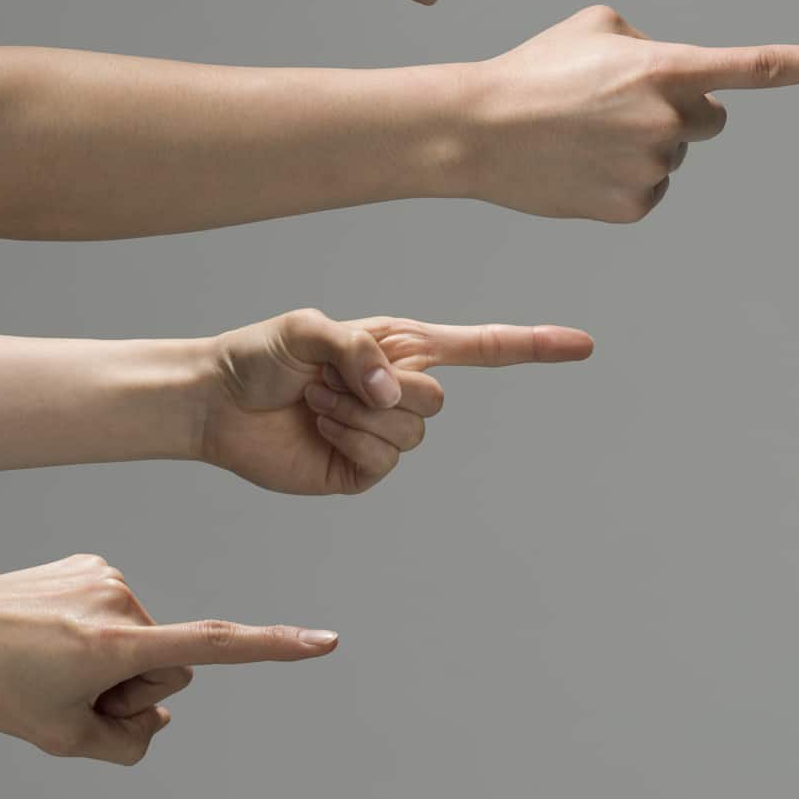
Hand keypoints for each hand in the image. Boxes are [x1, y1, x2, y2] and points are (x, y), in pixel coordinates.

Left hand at [0, 556, 335, 764]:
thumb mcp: (56, 736)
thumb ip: (124, 741)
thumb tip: (158, 716)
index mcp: (118, 645)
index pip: (214, 646)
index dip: (274, 648)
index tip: (325, 641)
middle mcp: (124, 602)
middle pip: (171, 661)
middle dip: (138, 686)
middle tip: (76, 694)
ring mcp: (109, 578)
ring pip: (144, 636)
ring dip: (112, 659)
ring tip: (53, 661)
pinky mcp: (92, 563)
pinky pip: (119, 609)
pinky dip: (93, 630)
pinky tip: (49, 631)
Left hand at [199, 309, 594, 494]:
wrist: (215, 404)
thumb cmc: (259, 354)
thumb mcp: (307, 328)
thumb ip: (358, 351)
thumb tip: (393, 394)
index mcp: (406, 347)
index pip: (485, 347)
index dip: (535, 345)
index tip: (583, 345)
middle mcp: (403, 390)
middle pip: (438, 402)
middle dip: (380, 390)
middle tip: (325, 380)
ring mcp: (385, 434)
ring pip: (411, 435)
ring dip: (354, 416)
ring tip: (314, 402)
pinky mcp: (361, 471)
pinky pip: (382, 462)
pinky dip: (347, 441)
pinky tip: (315, 428)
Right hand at [464, 4, 798, 221]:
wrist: (477, 129)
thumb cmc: (537, 69)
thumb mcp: (597, 28)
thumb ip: (656, 44)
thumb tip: (685, 79)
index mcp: (667, 68)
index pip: (759, 67)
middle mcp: (671, 120)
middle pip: (713, 119)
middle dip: (684, 112)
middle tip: (621, 106)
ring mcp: (654, 167)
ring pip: (677, 156)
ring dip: (645, 145)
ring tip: (585, 134)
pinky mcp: (634, 207)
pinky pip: (652, 190)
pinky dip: (625, 180)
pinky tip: (583, 167)